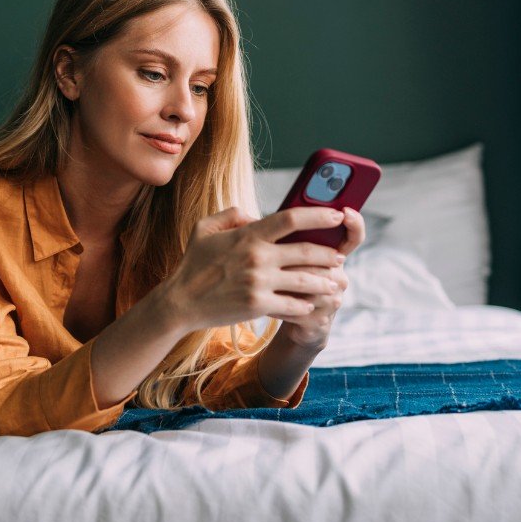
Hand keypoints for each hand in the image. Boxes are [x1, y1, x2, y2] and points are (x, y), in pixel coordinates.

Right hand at [158, 206, 345, 332]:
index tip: (336, 216)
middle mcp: (257, 257)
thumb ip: (233, 214)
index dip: (318, 215)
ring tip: (333, 282)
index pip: (291, 218)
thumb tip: (256, 215)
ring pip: (305, 280)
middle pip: (306, 251)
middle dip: (329, 253)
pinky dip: (305, 305)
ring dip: (324, 281)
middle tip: (340, 256)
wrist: (180, 302)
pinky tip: (310, 303)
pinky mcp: (258, 306)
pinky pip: (292, 305)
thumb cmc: (193, 263)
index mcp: (248, 235)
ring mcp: (259, 283)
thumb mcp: (205, 228)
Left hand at [270, 206, 366, 349]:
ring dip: (285, 282)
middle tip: (273, 258)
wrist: (285, 315)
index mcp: (331, 253)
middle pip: (324, 259)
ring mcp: (333, 298)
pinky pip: (299, 308)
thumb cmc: (281, 275)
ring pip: (311, 283)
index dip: (354, 223)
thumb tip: (249, 217)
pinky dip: (278, 305)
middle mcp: (338, 274)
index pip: (352, 236)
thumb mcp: (280, 251)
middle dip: (296, 258)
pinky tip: (263, 302)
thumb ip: (274, 233)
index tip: (345, 212)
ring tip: (261, 281)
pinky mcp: (320, 319)